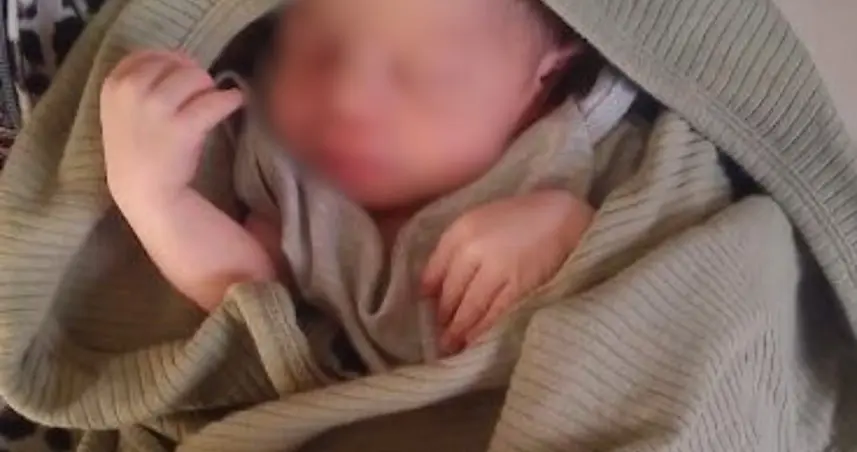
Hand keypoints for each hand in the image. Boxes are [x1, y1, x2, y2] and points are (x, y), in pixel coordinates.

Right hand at [100, 50, 243, 210]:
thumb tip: (182, 60)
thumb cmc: (136, 151)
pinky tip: (236, 101)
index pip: (149, 55)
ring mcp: (156, 108)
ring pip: (196, 76)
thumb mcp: (122, 110)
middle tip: (202, 92)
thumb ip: (141, 82)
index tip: (183, 73)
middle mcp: (132, 91)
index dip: (172, 61)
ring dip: (211, 86)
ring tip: (215, 99)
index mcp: (114, 84)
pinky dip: (231, 99)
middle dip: (194, 74)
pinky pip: (216, 101)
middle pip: (176, 63)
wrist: (142, 191)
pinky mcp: (183, 128)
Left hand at [422, 190, 592, 353]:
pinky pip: (494, 314)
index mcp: (462, 231)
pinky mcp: (520, 287)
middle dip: (443, 316)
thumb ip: (453, 247)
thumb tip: (431, 285)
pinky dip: (482, 329)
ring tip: (450, 345)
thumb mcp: (478, 219)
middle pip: (451, 293)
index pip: (434, 270)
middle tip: (437, 335)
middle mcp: (475, 250)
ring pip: (470, 308)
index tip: (425, 306)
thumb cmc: (517, 217)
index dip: (428, 292)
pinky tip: (473, 340)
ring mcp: (498, 270)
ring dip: (458, 329)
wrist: (563, 217)